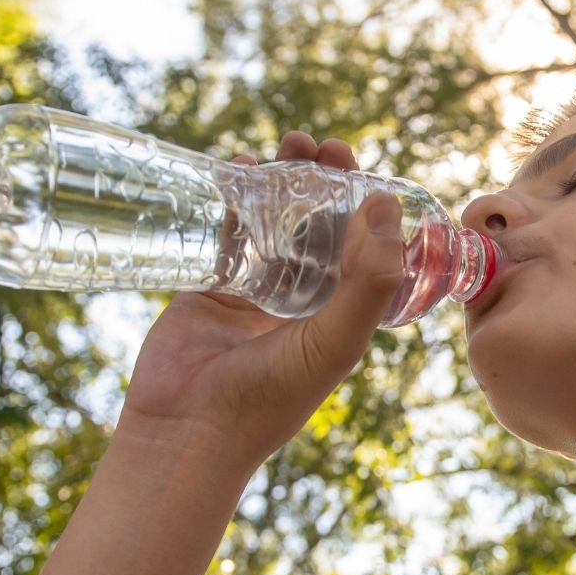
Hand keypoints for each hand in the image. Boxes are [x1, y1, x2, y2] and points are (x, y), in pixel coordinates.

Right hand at [113, 132, 405, 473]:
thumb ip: (369, 279)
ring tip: (288, 145)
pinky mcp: (210, 285)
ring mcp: (254, 289)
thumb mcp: (335, 340)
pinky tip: (237, 167)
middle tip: (322, 145)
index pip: (362, 245)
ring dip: (282, 180)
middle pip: (318, 222)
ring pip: (273, 220)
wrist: (189, 429)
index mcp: (340, 312)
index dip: (366, 203)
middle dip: (323, 180)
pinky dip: (233, 196)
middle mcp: (301, 298)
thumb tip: (386, 203)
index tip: (363, 165)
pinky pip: (226, 230)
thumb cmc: (269, 395)